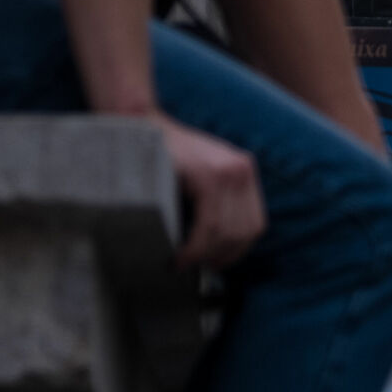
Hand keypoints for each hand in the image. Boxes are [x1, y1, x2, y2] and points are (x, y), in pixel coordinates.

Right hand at [160, 117, 265, 270]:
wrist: (137, 125)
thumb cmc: (163, 158)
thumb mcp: (199, 178)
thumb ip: (214, 204)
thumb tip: (216, 251)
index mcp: (244, 171)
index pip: (254, 225)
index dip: (237, 251)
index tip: (215, 264)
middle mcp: (242, 170)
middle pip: (244, 232)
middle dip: (219, 257)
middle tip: (193, 267)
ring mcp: (228, 171)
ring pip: (227, 233)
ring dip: (204, 255)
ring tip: (182, 262)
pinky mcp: (208, 176)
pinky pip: (210, 225)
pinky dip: (195, 247)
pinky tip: (180, 256)